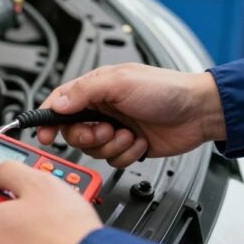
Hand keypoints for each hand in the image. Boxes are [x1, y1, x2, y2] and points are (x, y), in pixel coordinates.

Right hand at [37, 63, 225, 167]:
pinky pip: (113, 161)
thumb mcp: (120, 82)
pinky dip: (127, 155)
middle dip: (87, 137)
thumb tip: (57, 104)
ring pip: (93, 150)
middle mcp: (102, 109)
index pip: (59, 104)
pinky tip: (140, 142)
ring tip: (129, 134)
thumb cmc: (166, 89)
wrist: (199, 112)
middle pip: (73, 132)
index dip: (47, 120)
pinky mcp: (128, 147)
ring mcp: (114, 129)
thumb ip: (84, 91)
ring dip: (112, 146)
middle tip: (103, 132)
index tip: (44, 135)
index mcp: (95, 89)